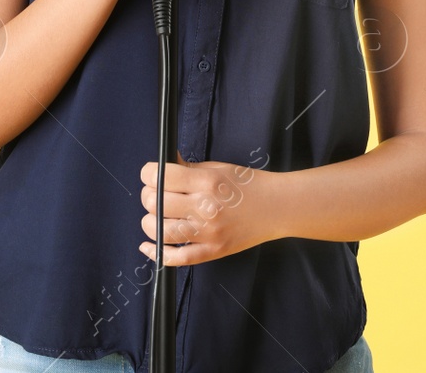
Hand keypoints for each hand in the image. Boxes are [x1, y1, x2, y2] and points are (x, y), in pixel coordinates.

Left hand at [137, 152, 276, 265]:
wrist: (278, 207)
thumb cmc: (249, 185)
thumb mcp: (218, 168)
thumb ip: (187, 169)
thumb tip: (161, 167)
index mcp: (206, 181)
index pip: (161, 177)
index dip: (148, 173)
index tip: (149, 173)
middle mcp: (205, 207)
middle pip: (156, 202)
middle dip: (148, 195)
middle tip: (154, 193)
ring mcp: (208, 232)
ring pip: (160, 230)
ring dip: (149, 221)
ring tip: (155, 216)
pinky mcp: (212, 251)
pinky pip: (177, 257)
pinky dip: (156, 253)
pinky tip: (148, 246)